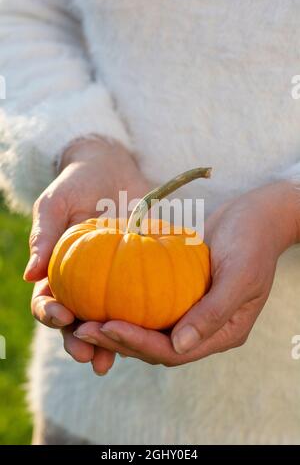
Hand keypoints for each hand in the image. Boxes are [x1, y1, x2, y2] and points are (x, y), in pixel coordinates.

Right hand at [25, 137, 149, 373]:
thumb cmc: (78, 183)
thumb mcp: (56, 203)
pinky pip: (136, 301)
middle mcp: (81, 282)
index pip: (46, 300)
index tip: (63, 316)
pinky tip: (147, 334)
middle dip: (77, 341)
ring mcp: (109, 281)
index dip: (50, 313)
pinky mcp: (135, 275)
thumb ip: (43, 235)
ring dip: (106, 343)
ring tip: (111, 360)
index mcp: (57, 269)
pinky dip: (138, 320)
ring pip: (104, 319)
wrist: (113, 169)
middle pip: (74, 321)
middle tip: (88, 355)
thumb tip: (29, 275)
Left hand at [73, 180, 299, 366]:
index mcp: (222, 333)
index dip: (140, 344)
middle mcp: (204, 329)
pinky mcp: (181, 294)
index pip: (175, 352)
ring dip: (119, 326)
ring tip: (84, 318)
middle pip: (157, 346)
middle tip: (83, 327)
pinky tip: (102, 295)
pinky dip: (128, 303)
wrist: (256, 216)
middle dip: (120, 340)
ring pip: (150, 329)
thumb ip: (214, 313)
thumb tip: (179, 346)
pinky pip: (151, 305)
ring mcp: (192, 312)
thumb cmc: (253, 243)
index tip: (107, 327)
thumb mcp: (240, 276)